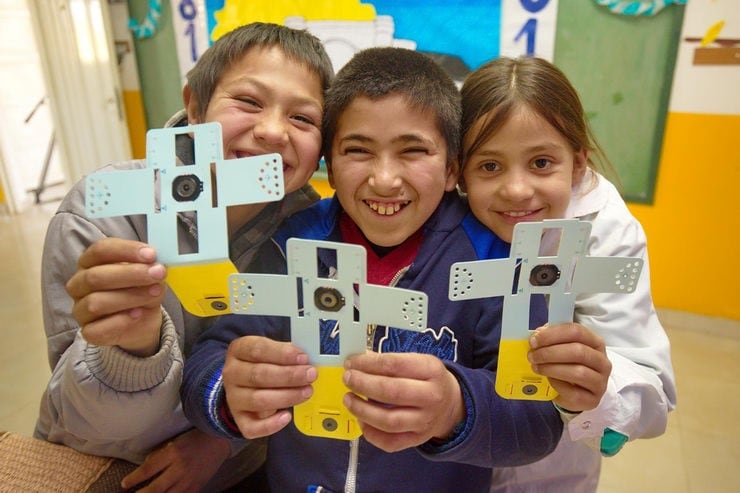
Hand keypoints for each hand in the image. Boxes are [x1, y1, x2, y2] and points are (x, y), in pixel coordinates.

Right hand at [65, 237, 165, 355]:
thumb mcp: (148, 274)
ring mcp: (80, 309)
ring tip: (154, 293)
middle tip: (158, 273)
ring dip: (130, 297)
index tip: (152, 255)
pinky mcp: (88, 332)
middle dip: (131, 274)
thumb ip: (150, 268)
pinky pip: (97, 329)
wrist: (142, 320)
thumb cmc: (140, 290)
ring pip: (95, 303)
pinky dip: (120, 322)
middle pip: (96, 276)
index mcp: (91, 261)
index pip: (100, 250)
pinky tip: (138, 314)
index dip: (126, 250)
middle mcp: (80, 284)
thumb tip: (157, 265)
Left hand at [120, 428, 229, 491]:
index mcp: (173, 453)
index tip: (124, 484)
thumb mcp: (174, 442)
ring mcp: (189, 480)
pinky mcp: (197, 488)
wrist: (219, 442)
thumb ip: (159, 455)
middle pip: (155, 488)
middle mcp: (180, 468)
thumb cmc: (194, 439)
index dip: (134, 479)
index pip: (148, 469)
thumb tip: (145, 468)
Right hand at [222, 336, 316, 438]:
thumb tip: (306, 360)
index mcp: (239, 350)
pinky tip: (287, 416)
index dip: (282, 354)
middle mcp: (232, 373)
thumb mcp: (270, 350)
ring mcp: (233, 397)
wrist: (242, 383)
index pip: (257, 350)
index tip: (303, 358)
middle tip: (310, 375)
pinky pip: (251, 427)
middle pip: (259, 375)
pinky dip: (270, 425)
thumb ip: (286, 353)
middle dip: (289, 376)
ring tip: (306, 392)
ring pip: (258, 400)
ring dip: (286, 396)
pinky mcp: (238, 418)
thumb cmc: (262, 363)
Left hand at [342, 352, 463, 452]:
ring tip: (349, 399)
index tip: (351, 363)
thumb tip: (358, 362)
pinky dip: (371, 433)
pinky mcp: (417, 439)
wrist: (451, 405)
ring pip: (389, 421)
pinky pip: (390, 442)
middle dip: (363, 385)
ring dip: (362, 410)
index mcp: (431, 370)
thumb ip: (389, 361)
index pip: (394, 365)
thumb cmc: (428, 380)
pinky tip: (361, 420)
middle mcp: (431, 396)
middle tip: (348, 379)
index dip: (368, 364)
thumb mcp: (417, 362)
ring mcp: (425, 421)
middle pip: (391, 392)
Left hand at [528, 323, 611, 411]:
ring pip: (578, 372)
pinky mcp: (592, 400)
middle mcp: (602, 361)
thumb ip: (552, 339)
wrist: (578, 393)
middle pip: (578, 351)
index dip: (553, 334)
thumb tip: (538, 334)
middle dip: (550, 352)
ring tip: (537, 367)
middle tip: (532, 356)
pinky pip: (574, 392)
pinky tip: (548, 380)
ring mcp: (600, 382)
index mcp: (596, 343)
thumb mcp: (564, 349)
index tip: (534, 340)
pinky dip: (557, 384)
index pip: (577, 331)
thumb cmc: (570, 366)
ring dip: (552, 368)